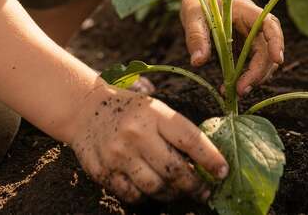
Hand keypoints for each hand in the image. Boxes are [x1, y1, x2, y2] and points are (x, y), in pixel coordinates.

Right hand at [68, 83, 228, 203]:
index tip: (223, 172)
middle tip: (204, 192)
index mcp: (154, 114)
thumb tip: (207, 162)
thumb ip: (176, 132)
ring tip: (180, 193)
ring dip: (173, 195)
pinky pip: (132, 195)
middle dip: (194, 186)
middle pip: (174, 171)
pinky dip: (146, 198)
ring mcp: (117, 155)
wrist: (84, 109)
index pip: (190, 139)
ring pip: (155, 188)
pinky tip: (153, 192)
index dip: (210, 159)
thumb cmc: (130, 110)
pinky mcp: (102, 171)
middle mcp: (135, 134)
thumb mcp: (155, 109)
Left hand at [180, 0, 284, 96]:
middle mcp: (253, 25)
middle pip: (267, 49)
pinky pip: (250, 64)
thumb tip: (198, 61)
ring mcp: (250, 36)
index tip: (277, 60)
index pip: (269, 25)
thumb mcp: (193, 16)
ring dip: (253, 77)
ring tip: (235, 92)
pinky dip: (243, 77)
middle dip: (259, 71)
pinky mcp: (244, 47)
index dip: (276, 42)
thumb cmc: (197, 0)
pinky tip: (228, 87)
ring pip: (262, 60)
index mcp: (246, 11)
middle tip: (241, 90)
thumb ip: (196, 36)